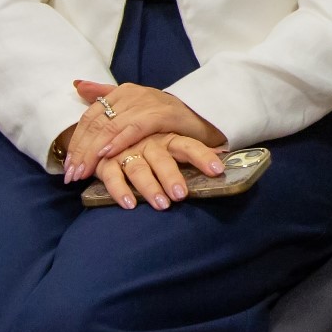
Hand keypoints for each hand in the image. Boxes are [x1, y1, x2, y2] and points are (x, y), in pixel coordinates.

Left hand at [63, 80, 222, 179]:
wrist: (202, 117)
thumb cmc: (165, 118)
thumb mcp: (133, 107)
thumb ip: (105, 94)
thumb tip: (77, 84)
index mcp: (122, 91)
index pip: (89, 116)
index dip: (76, 141)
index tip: (67, 165)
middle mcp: (132, 93)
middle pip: (97, 123)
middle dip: (81, 151)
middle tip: (72, 175)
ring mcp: (147, 102)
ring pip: (111, 127)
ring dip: (93, 152)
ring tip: (84, 173)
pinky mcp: (162, 114)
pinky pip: (135, 128)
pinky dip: (118, 141)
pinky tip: (107, 154)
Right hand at [92, 131, 225, 211]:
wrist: (109, 126)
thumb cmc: (149, 140)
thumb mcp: (171, 140)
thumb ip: (195, 148)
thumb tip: (225, 151)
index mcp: (168, 138)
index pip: (189, 145)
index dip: (203, 156)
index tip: (217, 170)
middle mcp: (149, 144)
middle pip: (163, 159)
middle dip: (172, 177)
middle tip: (181, 195)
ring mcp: (127, 152)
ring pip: (139, 169)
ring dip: (150, 187)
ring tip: (162, 205)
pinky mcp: (106, 162)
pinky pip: (111, 176)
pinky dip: (119, 190)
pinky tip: (129, 204)